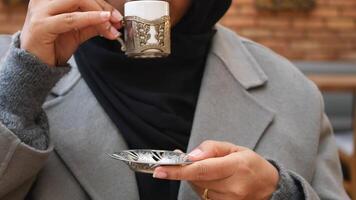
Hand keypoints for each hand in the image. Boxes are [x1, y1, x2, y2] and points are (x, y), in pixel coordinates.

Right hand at [20, 0, 122, 65]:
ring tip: (111, 25)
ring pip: (77, 1)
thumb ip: (92, 24)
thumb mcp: (77, 32)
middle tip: (117, 20)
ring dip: (98, 13)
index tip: (116, 16)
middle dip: (102, 6)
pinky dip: (90, 18)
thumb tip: (113, 21)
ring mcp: (40, 10)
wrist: (35, 65)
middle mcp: (43, 0)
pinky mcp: (41, 25)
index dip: (101, 3)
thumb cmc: (53, 46)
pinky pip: (71, 18)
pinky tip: (103, 21)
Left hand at [153, 141, 278, 199]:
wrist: (270, 187)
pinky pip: (204, 195)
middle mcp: (233, 187)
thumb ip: (212, 148)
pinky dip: (201, 186)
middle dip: (183, 170)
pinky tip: (210, 179)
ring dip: (194, 178)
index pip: (201, 169)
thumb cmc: (252, 165)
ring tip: (205, 168)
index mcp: (236, 166)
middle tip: (176, 161)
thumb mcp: (235, 148)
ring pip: (199, 188)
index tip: (160, 169)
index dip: (178, 170)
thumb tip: (191, 155)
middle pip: (197, 179)